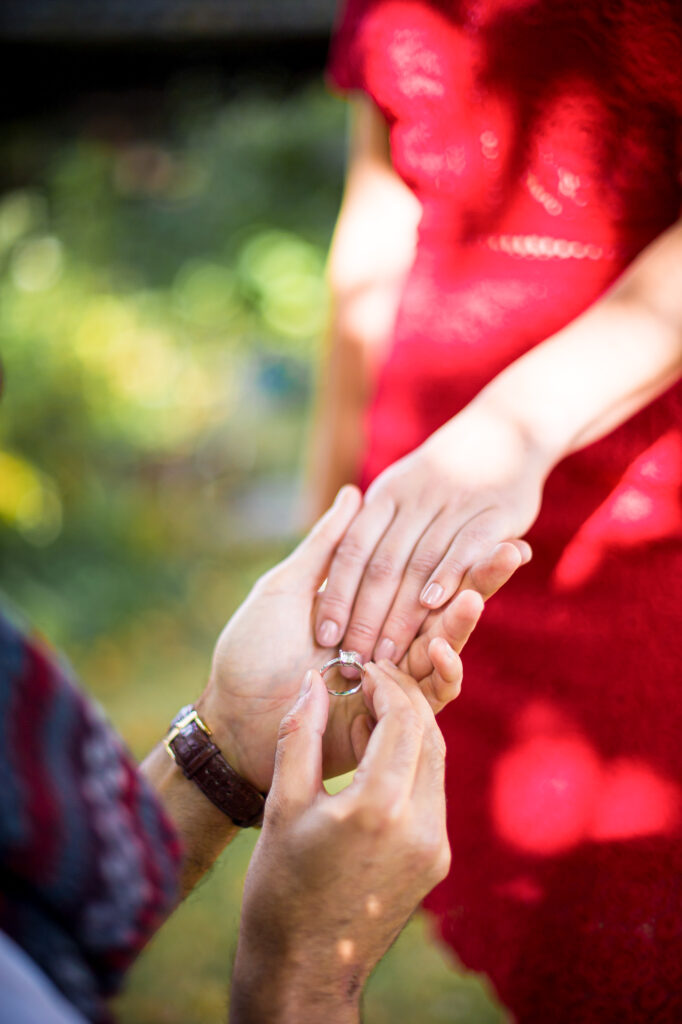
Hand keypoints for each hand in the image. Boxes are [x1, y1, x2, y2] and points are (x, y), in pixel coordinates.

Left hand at [197, 485, 526, 793]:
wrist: (232, 718)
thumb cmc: (251, 650)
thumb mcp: (288, 588)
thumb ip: (330, 546)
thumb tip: (355, 491)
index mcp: (369, 608)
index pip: (421, 574)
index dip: (454, 551)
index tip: (483, 522)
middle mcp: (388, 642)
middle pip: (444, 609)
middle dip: (479, 580)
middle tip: (514, 550)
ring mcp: (393, 681)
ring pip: (444, 649)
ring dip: (466, 621)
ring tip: (481, 591)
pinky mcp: (392, 721)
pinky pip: (429, 696)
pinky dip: (441, 671)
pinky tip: (442, 645)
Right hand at [229, 661, 449, 1023]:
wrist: (305, 967)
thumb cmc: (280, 886)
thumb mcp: (281, 804)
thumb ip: (301, 735)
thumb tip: (314, 683)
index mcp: (377, 808)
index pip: (404, 720)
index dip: (388, 685)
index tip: (365, 668)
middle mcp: (419, 825)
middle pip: (429, 735)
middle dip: (405, 698)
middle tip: (375, 677)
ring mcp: (435, 846)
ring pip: (436, 762)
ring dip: (412, 727)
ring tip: (375, 709)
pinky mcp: (437, 860)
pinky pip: (433, 792)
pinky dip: (413, 761)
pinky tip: (382, 754)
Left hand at [314, 401, 544, 664]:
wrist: (508, 428)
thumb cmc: (446, 473)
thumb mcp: (399, 488)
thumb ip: (367, 524)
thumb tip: (334, 568)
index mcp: (385, 497)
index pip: (352, 551)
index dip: (338, 592)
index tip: (324, 633)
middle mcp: (413, 498)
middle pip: (383, 566)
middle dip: (367, 616)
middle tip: (354, 660)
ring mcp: (454, 503)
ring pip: (420, 564)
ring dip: (403, 613)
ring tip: (388, 652)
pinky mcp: (496, 511)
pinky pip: (466, 546)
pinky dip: (449, 573)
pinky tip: (434, 605)